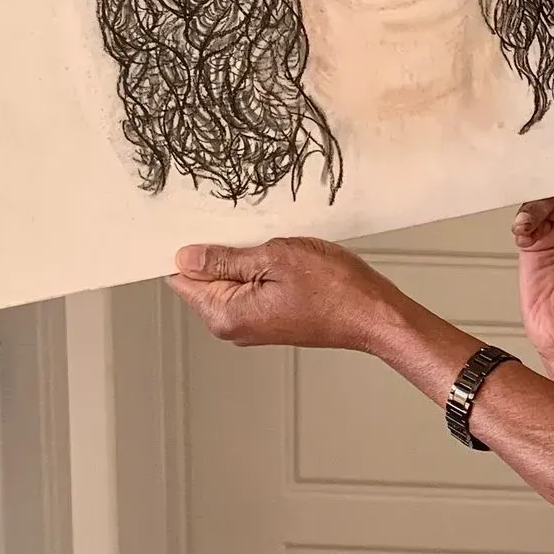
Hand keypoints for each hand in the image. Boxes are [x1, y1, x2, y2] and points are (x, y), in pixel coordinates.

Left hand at [168, 236, 399, 350]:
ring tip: (273, 245)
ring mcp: (252, 324)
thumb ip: (225, 259)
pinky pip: (250, 287)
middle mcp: (233, 326)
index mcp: (226, 314)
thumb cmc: (335, 290)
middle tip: (248, 231)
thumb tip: (186, 258)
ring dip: (243, 258)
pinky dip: (259, 268)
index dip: (187, 249)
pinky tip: (283, 257)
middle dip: (218, 252)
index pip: (181, 278)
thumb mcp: (275, 258)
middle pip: (203, 280)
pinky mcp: (270, 318)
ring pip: (229, 281)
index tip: (199, 228)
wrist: (373, 314)